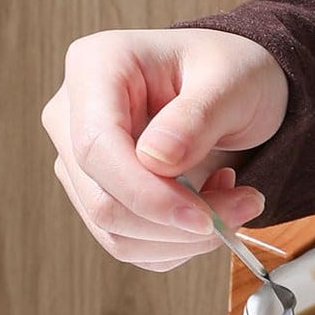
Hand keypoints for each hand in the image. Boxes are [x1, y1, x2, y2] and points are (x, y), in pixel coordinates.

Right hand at [42, 27, 288, 270]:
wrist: (228, 90)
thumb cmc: (228, 72)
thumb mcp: (230, 82)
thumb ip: (195, 118)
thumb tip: (156, 159)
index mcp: (94, 68)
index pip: (97, 149)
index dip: (149, 196)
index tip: (205, 219)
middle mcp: (73, 118)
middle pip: (103, 203)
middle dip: (176, 225)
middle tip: (241, 208)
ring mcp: (81, 164)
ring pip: (116, 235)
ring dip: (184, 240)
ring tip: (232, 203)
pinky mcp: (101, 199)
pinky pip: (133, 247)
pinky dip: (179, 244)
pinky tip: (207, 207)